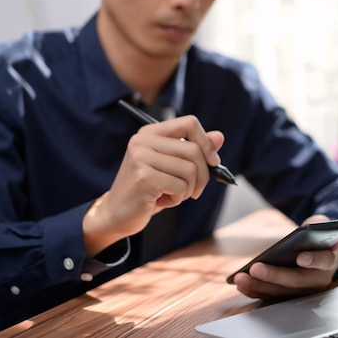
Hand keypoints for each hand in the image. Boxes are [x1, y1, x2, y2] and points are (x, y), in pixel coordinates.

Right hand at [83, 115, 223, 256]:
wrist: (118, 214)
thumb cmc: (149, 189)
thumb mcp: (174, 167)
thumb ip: (195, 149)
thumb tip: (219, 136)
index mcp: (150, 132)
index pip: (189, 123)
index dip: (206, 143)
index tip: (213, 162)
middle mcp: (143, 141)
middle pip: (194, 150)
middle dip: (203, 175)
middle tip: (193, 190)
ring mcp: (141, 157)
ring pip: (190, 170)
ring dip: (188, 189)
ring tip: (172, 194)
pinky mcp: (144, 177)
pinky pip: (181, 186)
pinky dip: (178, 199)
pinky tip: (162, 200)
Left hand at [232, 215, 337, 298]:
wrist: (320, 255)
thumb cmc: (319, 240)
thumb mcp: (322, 227)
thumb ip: (320, 225)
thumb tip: (314, 227)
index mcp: (329, 261)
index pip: (324, 261)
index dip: (313, 259)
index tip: (301, 257)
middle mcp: (317, 280)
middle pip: (296, 280)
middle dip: (275, 275)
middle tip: (256, 268)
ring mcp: (303, 290)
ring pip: (281, 291)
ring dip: (259, 285)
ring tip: (241, 277)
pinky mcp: (289, 295)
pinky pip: (271, 296)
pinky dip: (255, 291)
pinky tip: (242, 283)